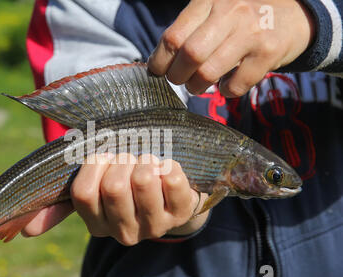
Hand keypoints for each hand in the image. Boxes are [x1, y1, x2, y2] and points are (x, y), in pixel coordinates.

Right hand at [22, 153, 209, 245]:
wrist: (169, 192)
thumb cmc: (123, 181)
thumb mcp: (91, 189)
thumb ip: (58, 203)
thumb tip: (24, 232)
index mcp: (97, 224)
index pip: (83, 192)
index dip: (94, 164)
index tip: (105, 155)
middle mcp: (124, 232)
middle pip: (113, 186)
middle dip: (120, 159)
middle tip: (128, 157)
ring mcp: (155, 224)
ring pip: (142, 179)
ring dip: (143, 159)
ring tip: (146, 161)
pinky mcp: (183, 212)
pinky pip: (171, 177)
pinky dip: (167, 163)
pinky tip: (166, 169)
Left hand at [148, 0, 314, 96]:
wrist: (294, 15)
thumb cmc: (243, 17)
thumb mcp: (215, 10)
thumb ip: (189, 29)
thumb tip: (159, 61)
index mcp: (208, 0)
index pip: (173, 36)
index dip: (160, 60)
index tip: (158, 71)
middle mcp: (229, 12)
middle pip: (189, 55)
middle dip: (176, 76)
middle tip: (178, 80)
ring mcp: (250, 32)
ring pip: (208, 72)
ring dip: (196, 87)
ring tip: (197, 85)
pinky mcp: (268, 52)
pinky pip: (235, 85)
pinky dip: (225, 91)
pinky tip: (227, 84)